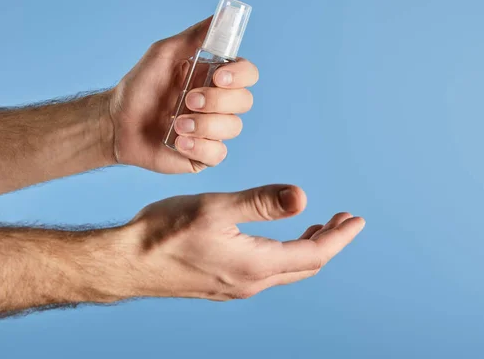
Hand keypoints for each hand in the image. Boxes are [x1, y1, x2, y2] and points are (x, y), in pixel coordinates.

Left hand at [107, 17, 258, 172]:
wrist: (117, 123)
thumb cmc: (139, 87)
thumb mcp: (163, 54)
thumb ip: (193, 37)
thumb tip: (220, 17)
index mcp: (214, 78)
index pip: (247, 74)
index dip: (240, 75)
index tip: (219, 76)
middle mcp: (218, 104)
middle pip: (245, 101)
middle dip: (217, 101)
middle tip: (188, 100)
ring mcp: (213, 131)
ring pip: (233, 128)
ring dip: (204, 124)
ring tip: (176, 124)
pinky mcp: (204, 155)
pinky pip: (218, 154)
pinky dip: (199, 147)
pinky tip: (178, 142)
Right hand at [113, 185, 364, 300]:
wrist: (127, 262)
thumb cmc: (164, 232)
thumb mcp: (215, 208)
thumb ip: (260, 203)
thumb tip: (303, 197)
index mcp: (255, 265)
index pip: (314, 253)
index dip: (339, 236)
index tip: (356, 220)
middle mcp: (250, 282)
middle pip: (304, 265)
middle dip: (328, 242)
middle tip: (342, 221)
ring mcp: (234, 286)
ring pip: (285, 269)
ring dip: (305, 248)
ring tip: (316, 228)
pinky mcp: (220, 284)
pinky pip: (265, 272)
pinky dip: (282, 254)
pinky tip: (273, 242)